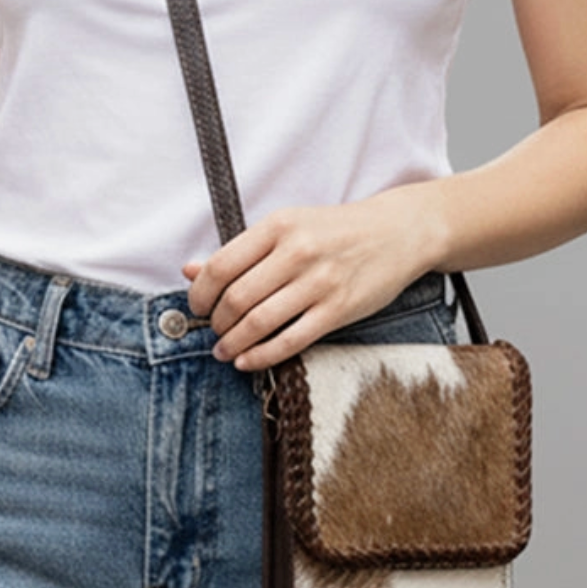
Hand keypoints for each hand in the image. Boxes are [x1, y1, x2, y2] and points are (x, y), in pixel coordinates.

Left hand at [182, 188, 439, 371]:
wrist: (397, 232)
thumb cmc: (335, 231)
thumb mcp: (287, 227)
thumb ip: (239, 250)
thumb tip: (189, 271)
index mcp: (279, 226)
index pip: (222, 265)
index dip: (200, 293)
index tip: (197, 307)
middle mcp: (298, 252)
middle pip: (237, 298)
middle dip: (217, 322)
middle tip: (214, 331)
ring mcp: (319, 282)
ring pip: (259, 322)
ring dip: (233, 342)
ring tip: (224, 350)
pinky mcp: (338, 309)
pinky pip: (290, 341)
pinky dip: (262, 356)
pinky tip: (247, 360)